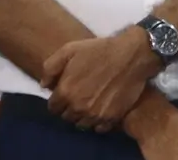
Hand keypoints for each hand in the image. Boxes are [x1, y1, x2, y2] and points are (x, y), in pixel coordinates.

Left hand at [41, 28, 159, 131]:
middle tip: (80, 96)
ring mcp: (95, 114)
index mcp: (66, 92)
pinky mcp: (111, 118)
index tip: (66, 93)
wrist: (132, 55)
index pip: (53, 108)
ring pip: (81, 125)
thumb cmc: (100, 50)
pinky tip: (102, 109)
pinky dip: (98, 122)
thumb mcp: (70, 49)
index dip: (58, 100)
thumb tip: (44, 85)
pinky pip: (99, 128)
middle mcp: (78, 107)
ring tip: (91, 104)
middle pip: (67, 117)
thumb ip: (51, 67)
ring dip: (83, 116)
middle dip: (70, 108)